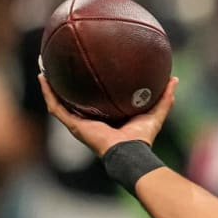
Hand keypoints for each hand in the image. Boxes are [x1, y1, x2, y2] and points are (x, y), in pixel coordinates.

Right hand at [38, 74, 178, 156]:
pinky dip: (48, 93)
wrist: (130, 152)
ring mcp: (79, 124)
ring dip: (50, 86)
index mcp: (106, 118)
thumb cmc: (143, 138)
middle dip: (66, 84)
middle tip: (60, 65)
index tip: (87, 70)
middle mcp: (90, 120)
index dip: (90, 87)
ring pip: (59, 102)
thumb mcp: (155, 112)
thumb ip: (164, 97)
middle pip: (74, 100)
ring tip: (44, 68)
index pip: (95, 101)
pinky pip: (56, 107)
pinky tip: (43, 77)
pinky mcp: (73, 126)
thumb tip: (174, 78)